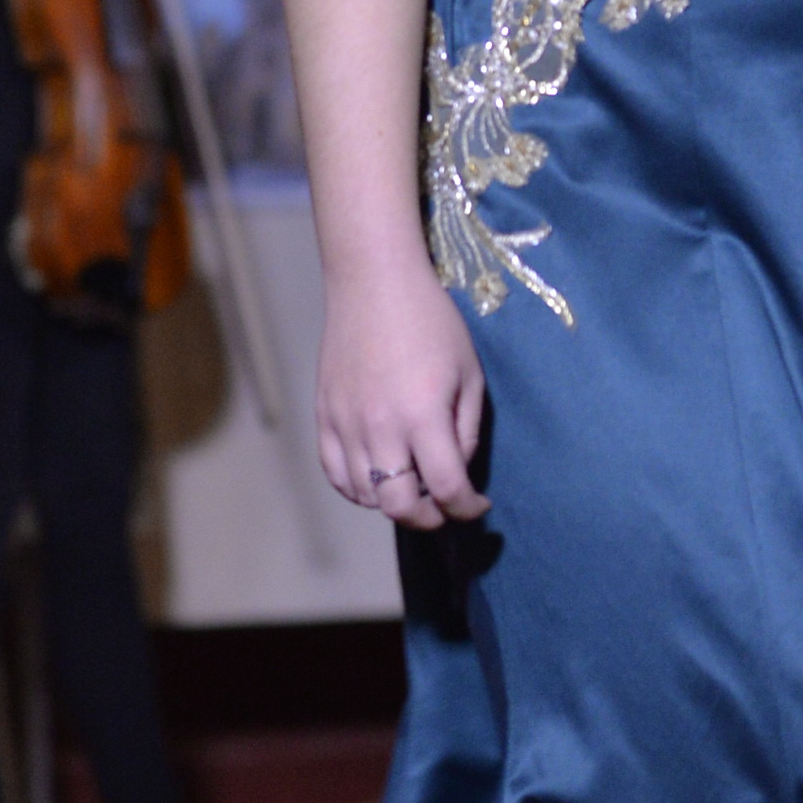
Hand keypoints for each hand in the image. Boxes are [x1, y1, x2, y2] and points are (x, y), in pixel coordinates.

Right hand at [316, 257, 489, 528]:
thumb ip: (466, 430)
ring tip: (414, 485)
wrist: (373, 283)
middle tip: (444, 507)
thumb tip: (456, 469)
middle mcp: (380, 427)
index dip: (467, 508)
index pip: (446, 488)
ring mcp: (345, 424)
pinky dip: (358, 489)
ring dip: (394, 503)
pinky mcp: (324, 416)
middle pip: (400, 506)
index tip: (479, 504)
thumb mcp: (469, 374)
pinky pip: (336, 474)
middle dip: (429, 518)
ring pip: (366, 496)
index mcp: (423, 415)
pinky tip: (378, 479)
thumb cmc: (432, 322)